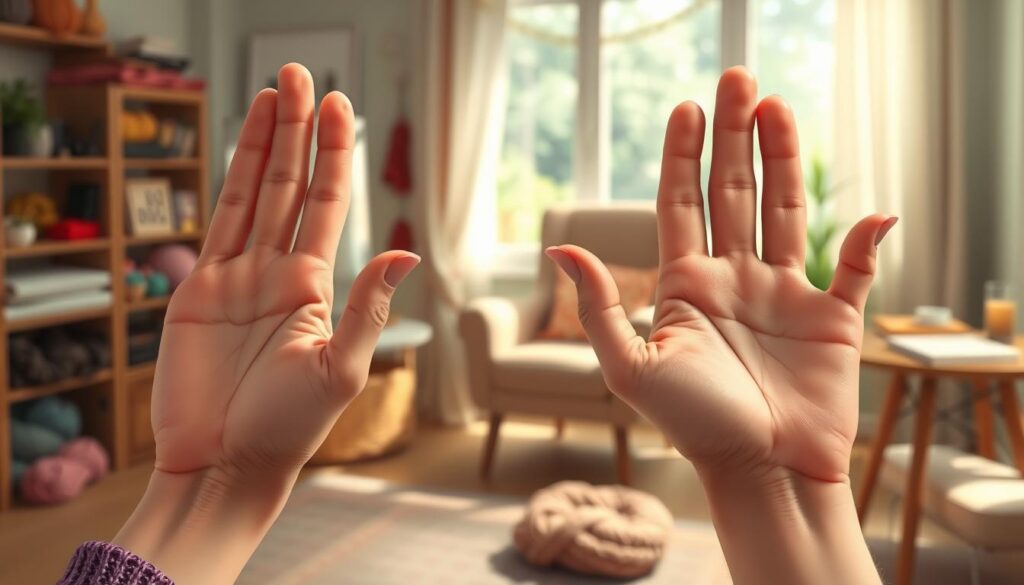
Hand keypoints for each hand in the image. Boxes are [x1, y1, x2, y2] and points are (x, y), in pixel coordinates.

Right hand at [152, 64, 418, 480]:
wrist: (223, 464)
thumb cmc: (288, 430)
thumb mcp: (339, 370)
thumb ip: (367, 308)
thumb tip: (406, 249)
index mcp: (315, 287)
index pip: (327, 204)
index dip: (333, 154)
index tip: (340, 106)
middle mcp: (279, 272)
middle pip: (291, 184)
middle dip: (298, 129)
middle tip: (302, 73)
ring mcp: (237, 277)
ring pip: (255, 192)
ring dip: (265, 140)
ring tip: (275, 88)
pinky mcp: (197, 290)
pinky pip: (216, 221)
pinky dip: (228, 178)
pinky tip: (241, 142)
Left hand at [546, 67, 894, 484]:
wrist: (763, 473)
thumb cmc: (694, 427)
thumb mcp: (631, 367)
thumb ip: (599, 307)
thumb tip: (558, 247)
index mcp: (686, 286)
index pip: (680, 203)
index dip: (682, 156)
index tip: (685, 107)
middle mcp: (732, 280)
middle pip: (731, 192)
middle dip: (732, 136)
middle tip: (737, 77)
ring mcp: (782, 295)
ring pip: (782, 210)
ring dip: (783, 158)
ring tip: (777, 105)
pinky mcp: (830, 318)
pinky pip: (851, 268)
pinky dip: (863, 239)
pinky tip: (869, 211)